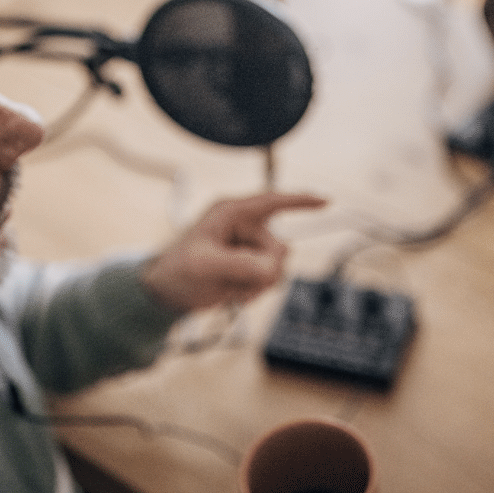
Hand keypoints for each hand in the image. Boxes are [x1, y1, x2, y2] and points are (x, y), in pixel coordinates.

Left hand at [142, 192, 327, 313]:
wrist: (167, 292)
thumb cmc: (177, 270)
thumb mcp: (204, 265)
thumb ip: (239, 264)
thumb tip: (272, 268)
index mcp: (230, 213)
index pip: (271, 202)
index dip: (299, 201)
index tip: (325, 201)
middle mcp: (243, 227)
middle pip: (279, 248)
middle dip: (262, 270)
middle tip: (235, 281)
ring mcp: (248, 248)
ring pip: (278, 267)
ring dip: (257, 284)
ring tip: (230, 287)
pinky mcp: (250, 266)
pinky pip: (270, 280)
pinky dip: (254, 291)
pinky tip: (234, 292)